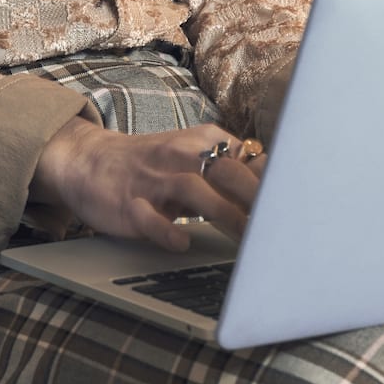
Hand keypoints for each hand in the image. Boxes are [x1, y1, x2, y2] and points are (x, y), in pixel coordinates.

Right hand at [29, 118, 265, 252]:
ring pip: (193, 190)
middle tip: (279, 227)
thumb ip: (234, 169)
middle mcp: (178, 155)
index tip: (295, 207)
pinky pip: (150, 217)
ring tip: (246, 242)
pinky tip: (182, 242)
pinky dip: (168, 230)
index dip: (272, 183)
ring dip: (224, 214)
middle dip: (255, 196)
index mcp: (200, 141)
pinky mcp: (128, 203)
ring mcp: (152, 179)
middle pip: (225, 169)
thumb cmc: (153, 166)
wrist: (88, 161)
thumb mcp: (194, 156)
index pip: (246, 157)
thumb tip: (283, 183)